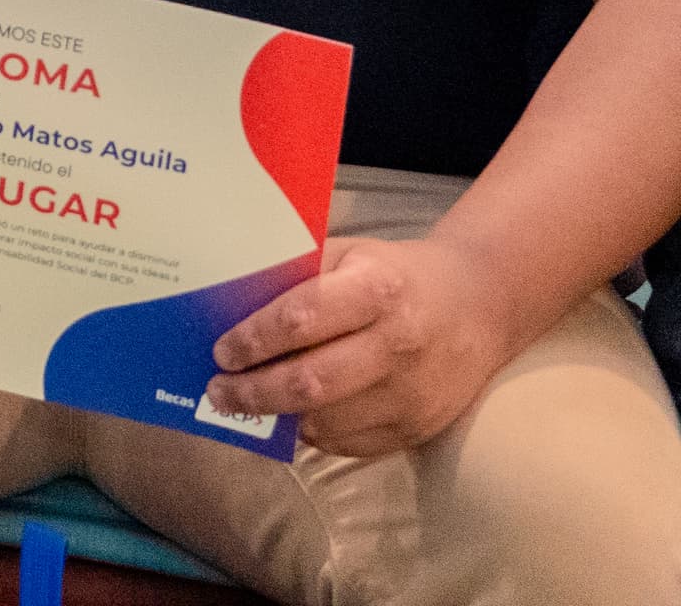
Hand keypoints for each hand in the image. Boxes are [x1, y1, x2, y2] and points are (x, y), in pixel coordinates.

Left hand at [207, 234, 524, 454]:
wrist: (478, 308)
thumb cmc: (393, 275)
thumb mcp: (348, 254)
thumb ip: (295, 275)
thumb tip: (226, 305)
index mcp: (377, 289)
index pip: (303, 318)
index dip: (256, 338)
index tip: (222, 351)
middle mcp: (399, 344)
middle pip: (312, 381)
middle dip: (254, 391)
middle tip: (218, 391)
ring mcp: (413, 394)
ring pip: (328, 421)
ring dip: (278, 417)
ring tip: (247, 404)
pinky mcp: (419, 428)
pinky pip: (351, 443)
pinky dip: (314, 433)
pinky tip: (293, 416)